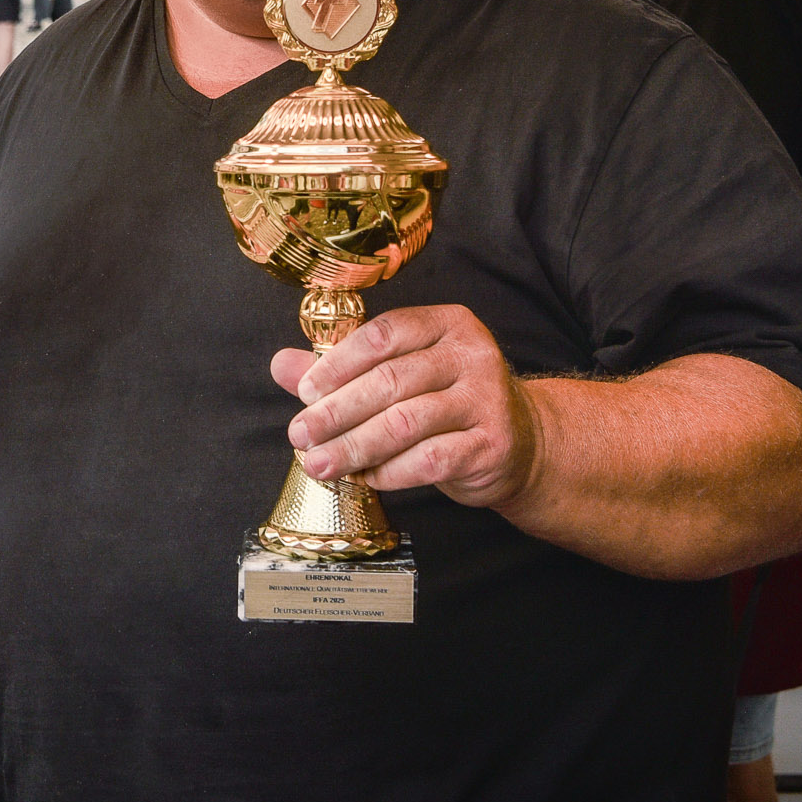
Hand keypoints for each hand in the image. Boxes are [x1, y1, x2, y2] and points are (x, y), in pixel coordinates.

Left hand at [271, 304, 538, 509]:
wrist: (520, 442)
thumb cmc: (447, 402)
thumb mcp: (399, 375)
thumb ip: (342, 369)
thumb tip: (280, 365)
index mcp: (446, 323)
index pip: (384, 335)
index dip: (338, 363)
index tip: (304, 392)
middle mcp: (471, 354)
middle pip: (390, 381)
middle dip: (337, 412)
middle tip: (300, 435)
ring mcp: (487, 398)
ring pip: (406, 423)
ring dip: (354, 447)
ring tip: (319, 464)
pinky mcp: (493, 443)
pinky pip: (430, 460)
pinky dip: (391, 472)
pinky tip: (366, 478)